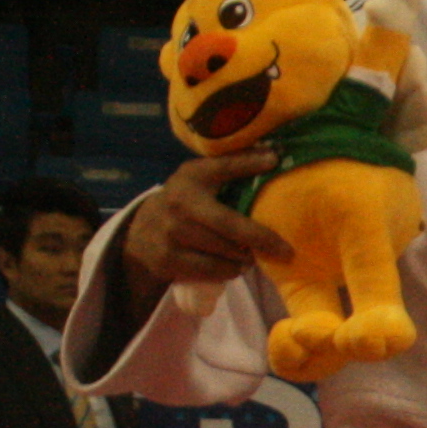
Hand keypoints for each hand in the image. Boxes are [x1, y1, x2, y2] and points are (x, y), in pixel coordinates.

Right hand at [125, 149, 288, 293]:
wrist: (143, 231)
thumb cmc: (185, 200)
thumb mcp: (201, 176)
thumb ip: (234, 165)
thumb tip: (274, 155)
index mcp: (189, 181)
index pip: (222, 168)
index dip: (248, 165)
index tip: (274, 161)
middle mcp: (179, 206)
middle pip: (232, 228)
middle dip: (261, 240)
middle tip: (284, 250)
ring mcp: (171, 236)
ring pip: (225, 254)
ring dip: (245, 258)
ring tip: (250, 254)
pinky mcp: (168, 261)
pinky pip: (213, 272)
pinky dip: (229, 270)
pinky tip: (231, 264)